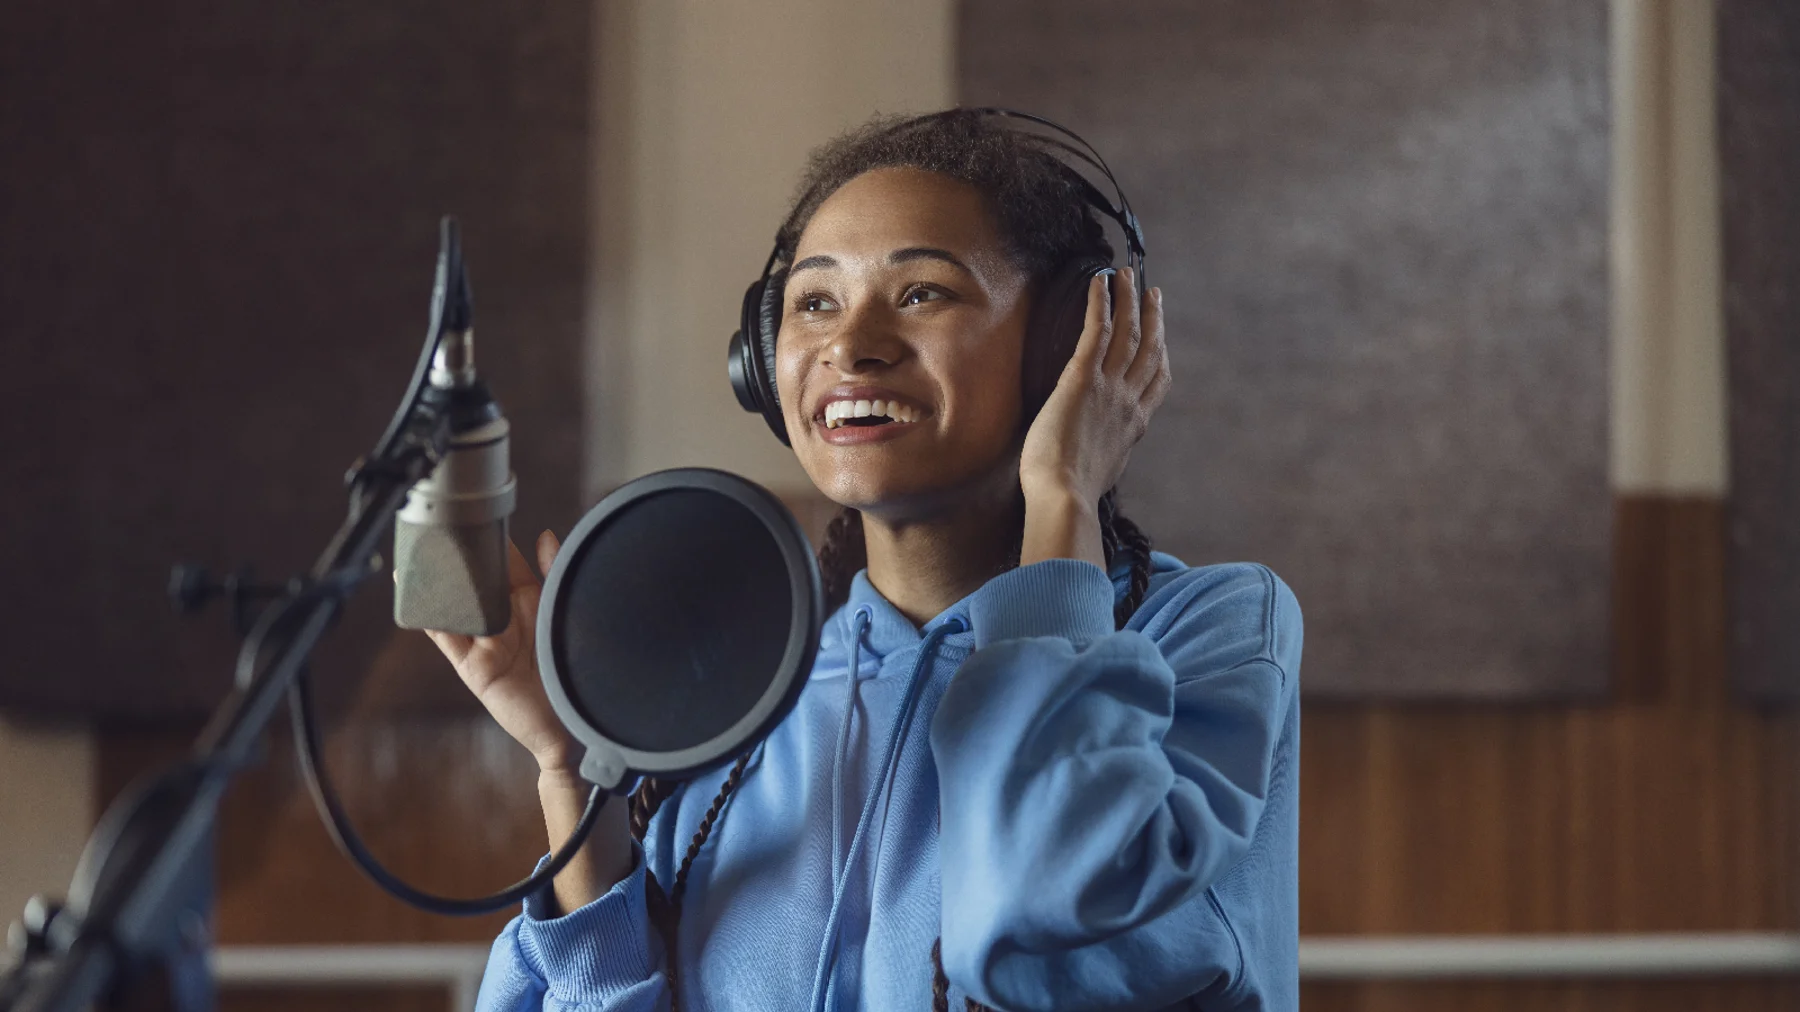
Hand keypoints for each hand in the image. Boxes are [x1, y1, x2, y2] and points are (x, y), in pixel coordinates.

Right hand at [423, 530, 578, 773]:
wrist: (575, 727)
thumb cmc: (579, 672)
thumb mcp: (568, 613)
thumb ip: (556, 574)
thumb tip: (545, 534)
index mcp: (531, 603)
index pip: (503, 565)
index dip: (490, 544)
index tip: (476, 517)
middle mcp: (505, 621)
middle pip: (474, 583)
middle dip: (459, 560)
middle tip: (441, 528)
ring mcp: (486, 643)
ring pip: (455, 606)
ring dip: (436, 584)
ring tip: (418, 554)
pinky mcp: (473, 667)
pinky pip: (446, 637)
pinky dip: (429, 616)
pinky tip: (414, 594)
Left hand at [1018, 267, 1168, 507]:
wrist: (1065, 497)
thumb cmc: (1070, 493)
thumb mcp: (1102, 471)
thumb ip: (1106, 451)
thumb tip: (1098, 450)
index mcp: (1134, 425)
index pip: (1156, 381)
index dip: (1160, 353)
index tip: (1160, 337)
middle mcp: (1128, 401)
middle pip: (1148, 348)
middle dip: (1152, 317)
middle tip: (1152, 292)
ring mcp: (1109, 388)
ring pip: (1127, 332)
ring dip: (1128, 299)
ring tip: (1125, 274)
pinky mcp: (1083, 379)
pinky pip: (1096, 331)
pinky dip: (1100, 302)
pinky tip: (1099, 281)